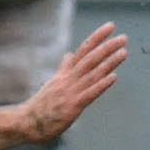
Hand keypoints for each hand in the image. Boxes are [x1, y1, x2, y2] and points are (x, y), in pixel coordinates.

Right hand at [17, 23, 127, 140]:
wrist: (26, 122)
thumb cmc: (41, 105)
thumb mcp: (53, 82)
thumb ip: (63, 68)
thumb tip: (69, 54)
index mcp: (65, 73)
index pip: (83, 50)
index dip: (97, 38)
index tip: (110, 26)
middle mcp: (68, 79)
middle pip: (90, 59)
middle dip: (107, 47)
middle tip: (124, 37)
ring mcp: (70, 92)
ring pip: (92, 74)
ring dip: (109, 62)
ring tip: (124, 52)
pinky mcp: (72, 106)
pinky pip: (89, 93)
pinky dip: (101, 84)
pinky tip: (114, 77)